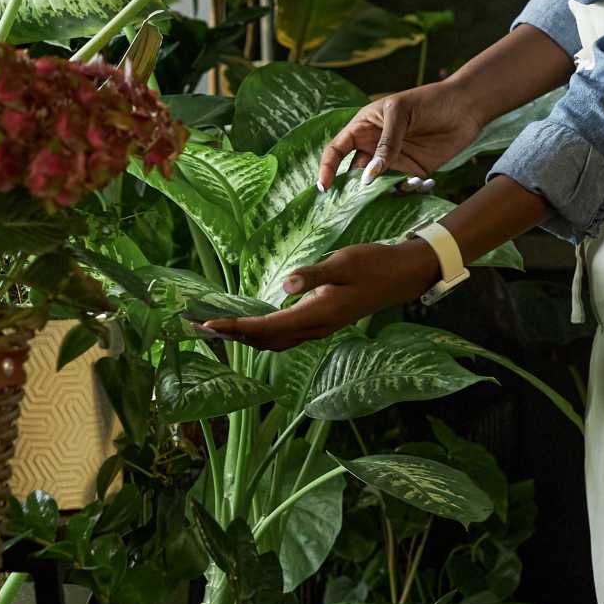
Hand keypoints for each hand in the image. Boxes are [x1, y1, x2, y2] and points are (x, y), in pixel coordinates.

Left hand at [201, 241, 435, 351]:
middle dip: (233, 336)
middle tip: (200, 328)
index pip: (268, 326)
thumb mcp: (344, 262)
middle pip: (266, 340)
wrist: (402, 276)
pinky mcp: (322, 322)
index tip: (210, 326)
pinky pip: (285, 335)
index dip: (237, 328)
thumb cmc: (374, 264)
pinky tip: (250, 325)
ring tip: (218, 329)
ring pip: (275, 341)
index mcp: (319, 314)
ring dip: (246, 337)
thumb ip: (314, 274)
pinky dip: (263, 332)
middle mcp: (317, 327)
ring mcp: (320, 327)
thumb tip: (286, 284)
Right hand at [315, 80, 483, 191]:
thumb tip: (369, 175)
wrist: (466, 107)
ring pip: (377, 186)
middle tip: (357, 202)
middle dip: (353, 189)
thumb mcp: (400, 113)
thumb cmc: (429, 100)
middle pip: (354, 174)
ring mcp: (393, 162)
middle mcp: (374, 148)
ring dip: (382, 194)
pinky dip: (407, 192)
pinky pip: (401, 190)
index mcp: (363, 128)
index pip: (337, 150)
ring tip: (399, 186)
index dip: (327, 168)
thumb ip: (385, 143)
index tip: (324, 187)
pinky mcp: (413, 173)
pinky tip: (421, 183)